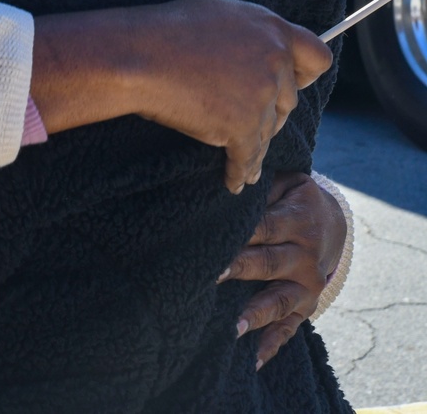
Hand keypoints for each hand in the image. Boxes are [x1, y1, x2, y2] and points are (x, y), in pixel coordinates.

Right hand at [129, 0, 330, 192]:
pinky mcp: (242, 125)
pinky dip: (239, 171)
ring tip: (240, 162)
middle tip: (246, 120)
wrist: (137, 56)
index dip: (304, 75)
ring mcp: (260, 93)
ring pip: (266, 131)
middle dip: (269, 113)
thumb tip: (266, 45)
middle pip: (288, 101)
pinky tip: (233, 181)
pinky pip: (247, 157)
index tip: (293, 85)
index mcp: (271, 28)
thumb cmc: (167, 30)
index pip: (316, 57)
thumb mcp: (220, 11)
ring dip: (252, 145)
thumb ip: (252, 32)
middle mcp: (274, 59)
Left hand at [219, 170, 345, 367]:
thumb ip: (261, 189)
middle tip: (212, 277)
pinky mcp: (307, 305)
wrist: (333, 222)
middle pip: (268, 263)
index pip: (264, 227)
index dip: (240, 234)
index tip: (213, 242)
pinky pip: (290, 327)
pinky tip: (252, 359)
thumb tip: (229, 187)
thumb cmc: (293, 198)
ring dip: (255, 313)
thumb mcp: (286, 184)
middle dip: (240, 270)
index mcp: (297, 220)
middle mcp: (305, 256)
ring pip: (280, 300)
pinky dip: (272, 344)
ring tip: (231, 327)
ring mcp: (308, 285)